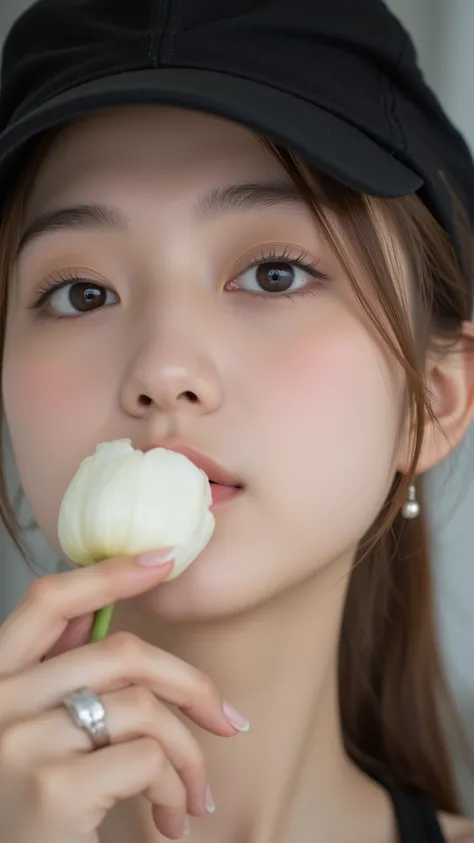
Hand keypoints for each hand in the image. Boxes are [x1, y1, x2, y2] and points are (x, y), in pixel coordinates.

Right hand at [0, 553, 243, 841]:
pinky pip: (147, 756)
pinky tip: (167, 819)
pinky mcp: (54, 788)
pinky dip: (173, 788)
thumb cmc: (33, 814)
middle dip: (190, 684)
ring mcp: (21, 743)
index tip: (163, 558)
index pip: (46, 602)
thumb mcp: (32, 734)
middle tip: (227, 720)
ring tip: (191, 795)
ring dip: (187, 755)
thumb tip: (98, 608)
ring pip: (144, 707)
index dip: (107, 573)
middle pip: (119, 653)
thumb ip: (55, 675)